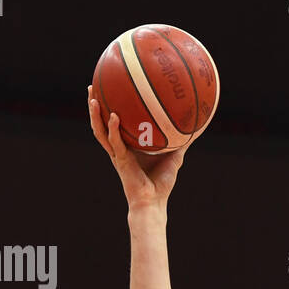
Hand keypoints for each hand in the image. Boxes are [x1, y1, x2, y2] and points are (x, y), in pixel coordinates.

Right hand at [87, 85, 186, 210]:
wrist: (153, 202)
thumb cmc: (161, 183)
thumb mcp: (175, 157)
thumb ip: (183, 142)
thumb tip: (197, 128)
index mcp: (126, 146)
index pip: (113, 123)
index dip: (108, 107)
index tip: (108, 89)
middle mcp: (118, 149)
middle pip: (100, 123)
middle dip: (94, 106)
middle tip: (92, 86)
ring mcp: (117, 155)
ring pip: (99, 132)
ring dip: (94, 115)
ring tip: (92, 97)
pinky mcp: (120, 161)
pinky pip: (114, 142)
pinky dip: (113, 129)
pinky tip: (113, 116)